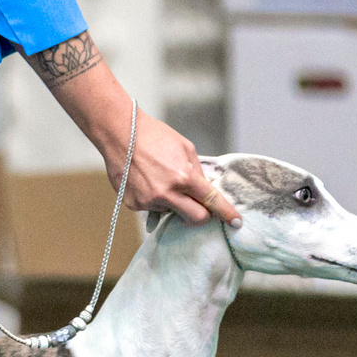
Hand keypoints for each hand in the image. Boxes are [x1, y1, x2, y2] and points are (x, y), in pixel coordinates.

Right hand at [29, 31, 241, 226]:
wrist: (119, 133)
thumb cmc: (154, 136)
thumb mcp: (185, 147)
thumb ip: (196, 171)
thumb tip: (205, 189)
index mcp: (184, 177)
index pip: (212, 201)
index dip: (227, 213)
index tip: (236, 223)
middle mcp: (167, 193)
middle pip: (196, 219)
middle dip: (201, 215)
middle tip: (198, 205)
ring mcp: (148, 201)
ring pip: (171, 213)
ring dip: (173, 203)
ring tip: (160, 180)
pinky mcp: (133, 205)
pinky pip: (152, 209)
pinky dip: (154, 199)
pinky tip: (146, 181)